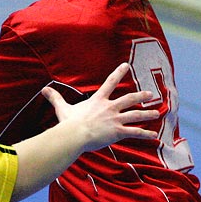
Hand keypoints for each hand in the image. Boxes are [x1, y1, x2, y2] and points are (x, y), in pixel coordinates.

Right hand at [42, 63, 158, 152]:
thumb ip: (55, 98)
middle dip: (140, 96)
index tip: (126, 65)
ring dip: (147, 113)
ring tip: (157, 112)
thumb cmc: (69, 122)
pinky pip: (134, 132)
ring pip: (135, 115)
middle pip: (129, 99)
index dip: (119, 73)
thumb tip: (43, 90)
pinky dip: (145, 134)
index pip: (110, 82)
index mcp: (98, 100)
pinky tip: (154, 136)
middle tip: (150, 94)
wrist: (76, 135)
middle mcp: (109, 107)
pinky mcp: (118, 132)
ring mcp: (115, 119)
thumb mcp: (62, 108)